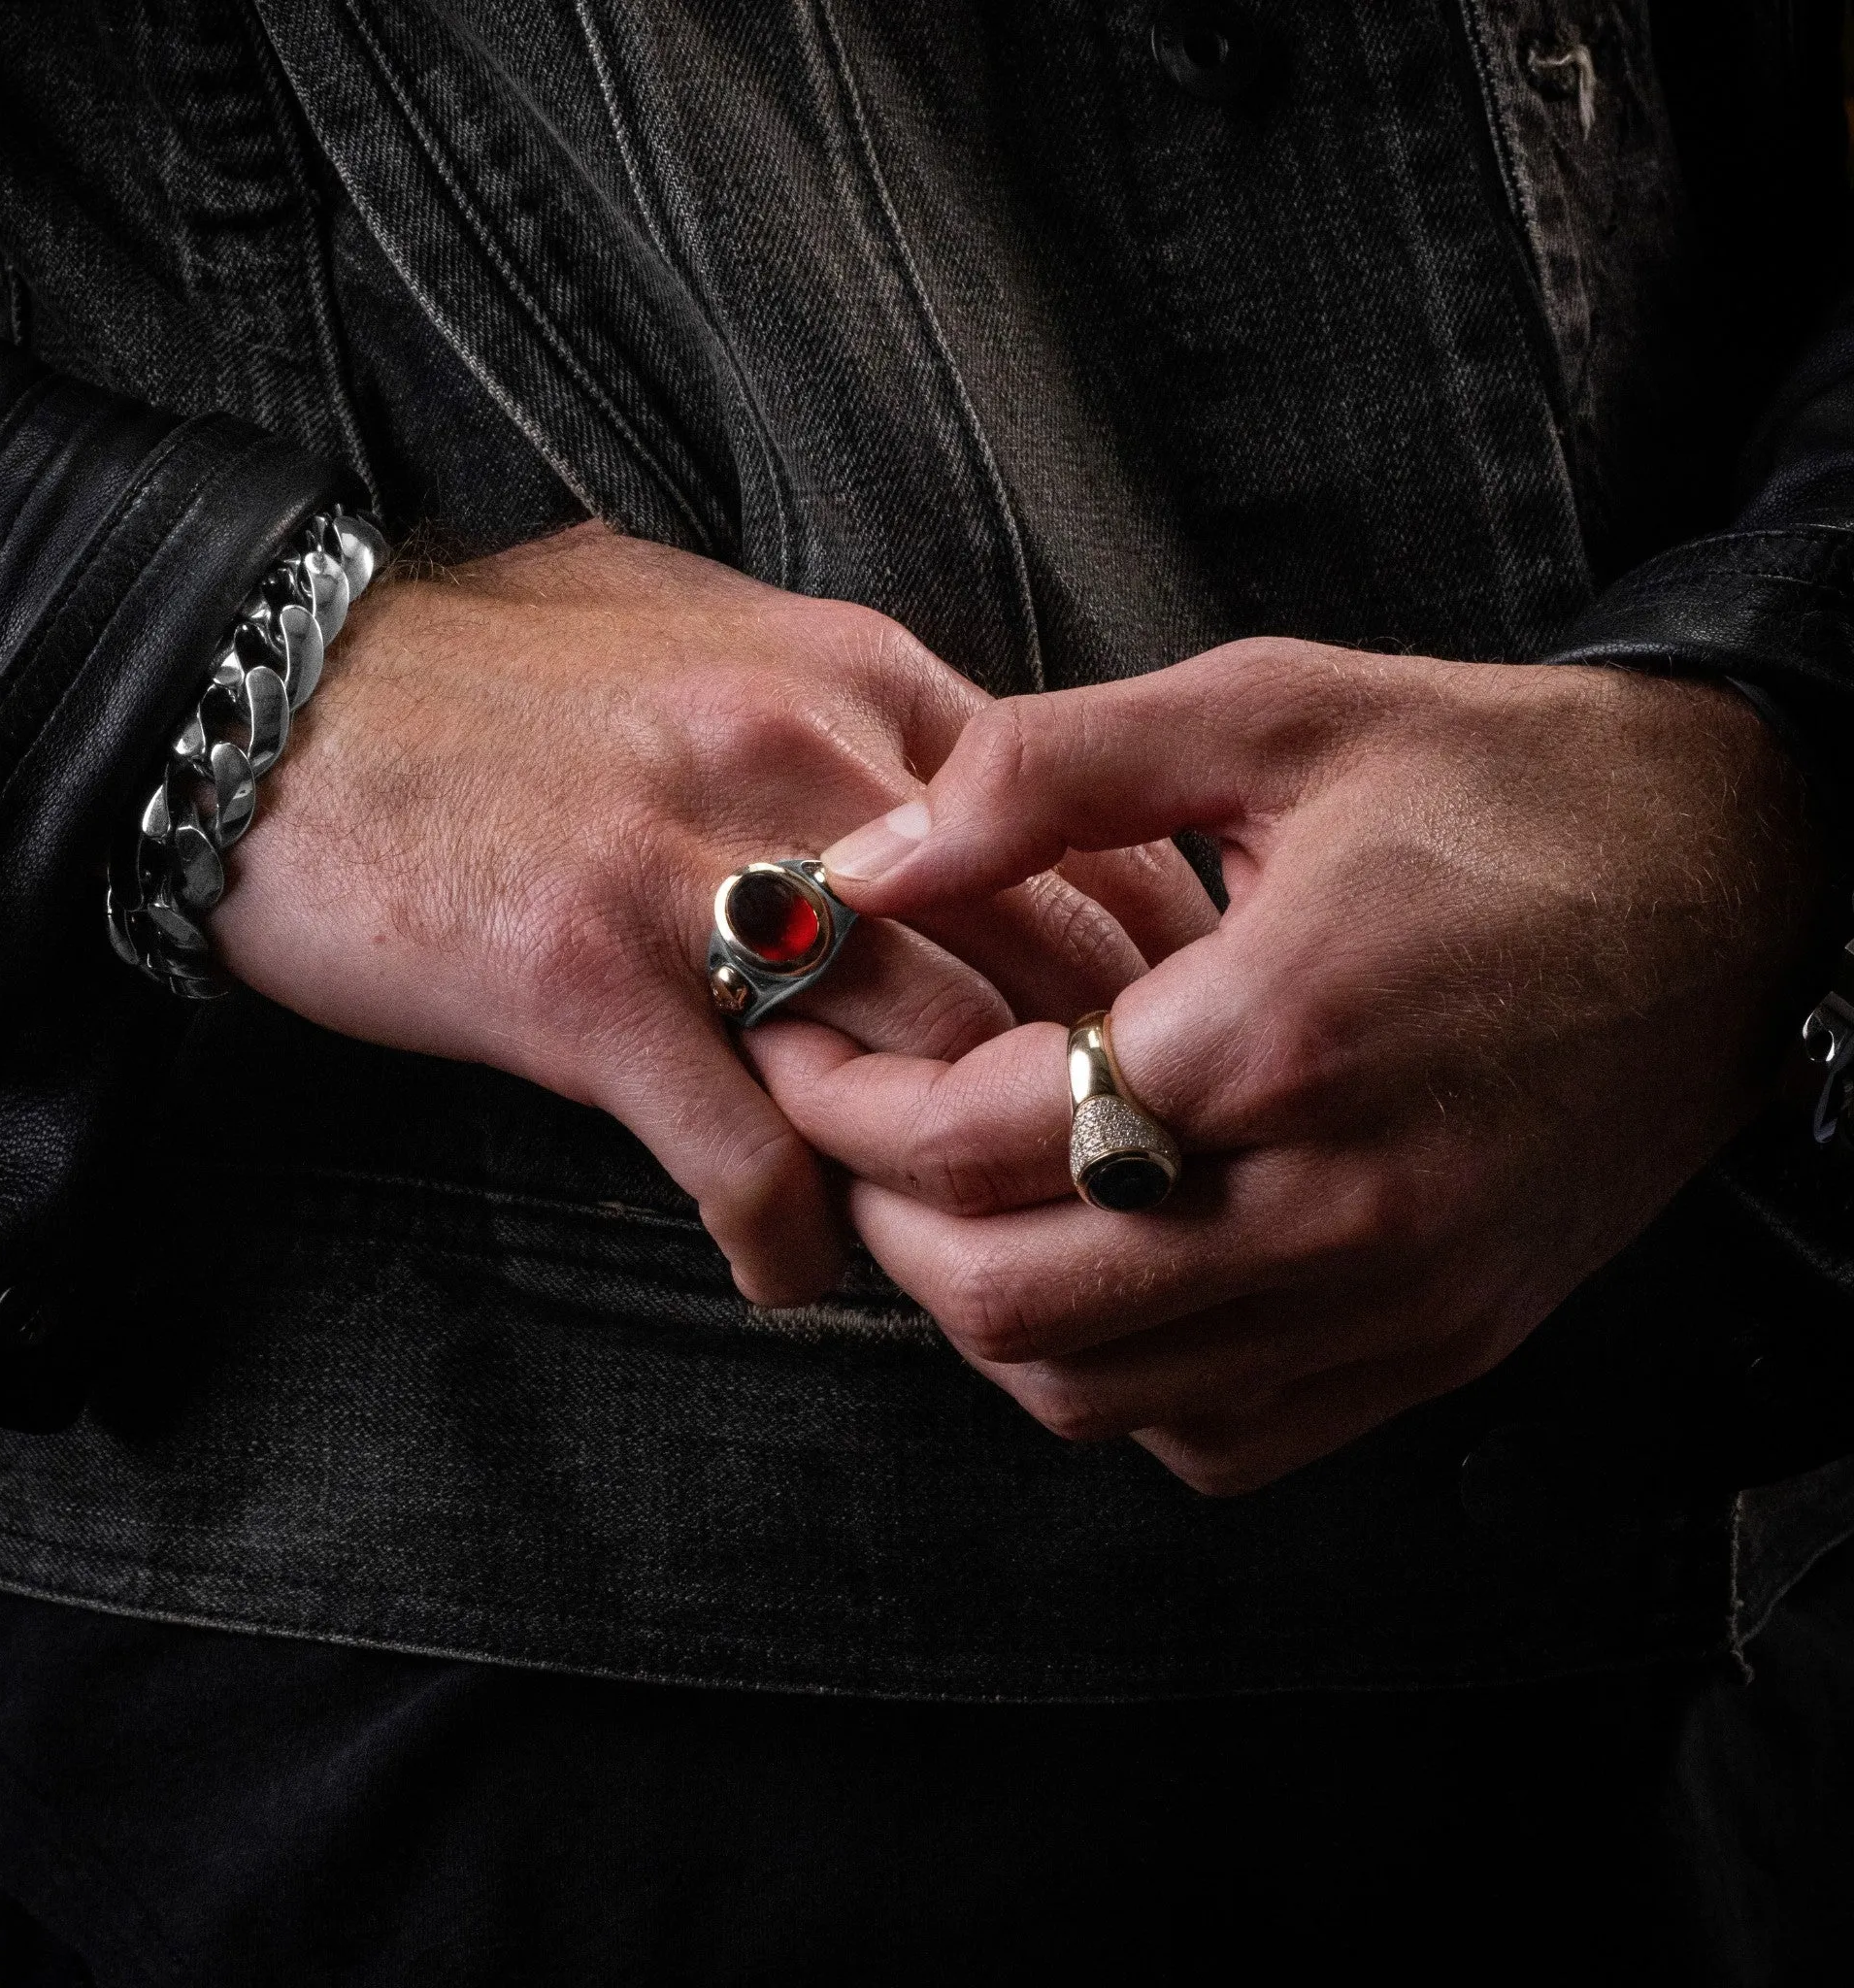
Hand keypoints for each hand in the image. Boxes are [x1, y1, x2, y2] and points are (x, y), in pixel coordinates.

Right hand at [208, 523, 1212, 1304]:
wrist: (263, 694)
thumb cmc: (487, 674)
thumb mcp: (697, 626)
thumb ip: (839, 696)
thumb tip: (952, 780)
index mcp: (853, 676)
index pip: (1087, 835)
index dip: (1153, 967)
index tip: (1160, 1054)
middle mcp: (804, 763)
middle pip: (1040, 964)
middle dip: (1090, 1095)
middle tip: (1094, 1187)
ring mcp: (699, 874)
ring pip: (925, 1073)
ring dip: (954, 1185)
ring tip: (954, 1242)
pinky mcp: (590, 983)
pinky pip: (752, 1161)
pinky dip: (794, 1245)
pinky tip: (791, 1274)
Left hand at [751, 639, 1826, 1487]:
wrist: (1733, 880)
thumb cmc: (1500, 784)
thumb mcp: (1271, 710)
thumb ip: (1047, 774)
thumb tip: (872, 863)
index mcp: (1282, 1030)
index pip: (978, 1139)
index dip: (844, 1102)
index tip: (791, 1047)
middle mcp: (1341, 1204)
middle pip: (1015, 1301)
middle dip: (884, 1221)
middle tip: (841, 1129)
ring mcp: (1399, 1301)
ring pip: (1099, 1397)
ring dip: (982, 1308)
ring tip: (945, 1192)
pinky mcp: (1439, 1346)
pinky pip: (1216, 1437)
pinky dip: (1111, 1377)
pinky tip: (1093, 1266)